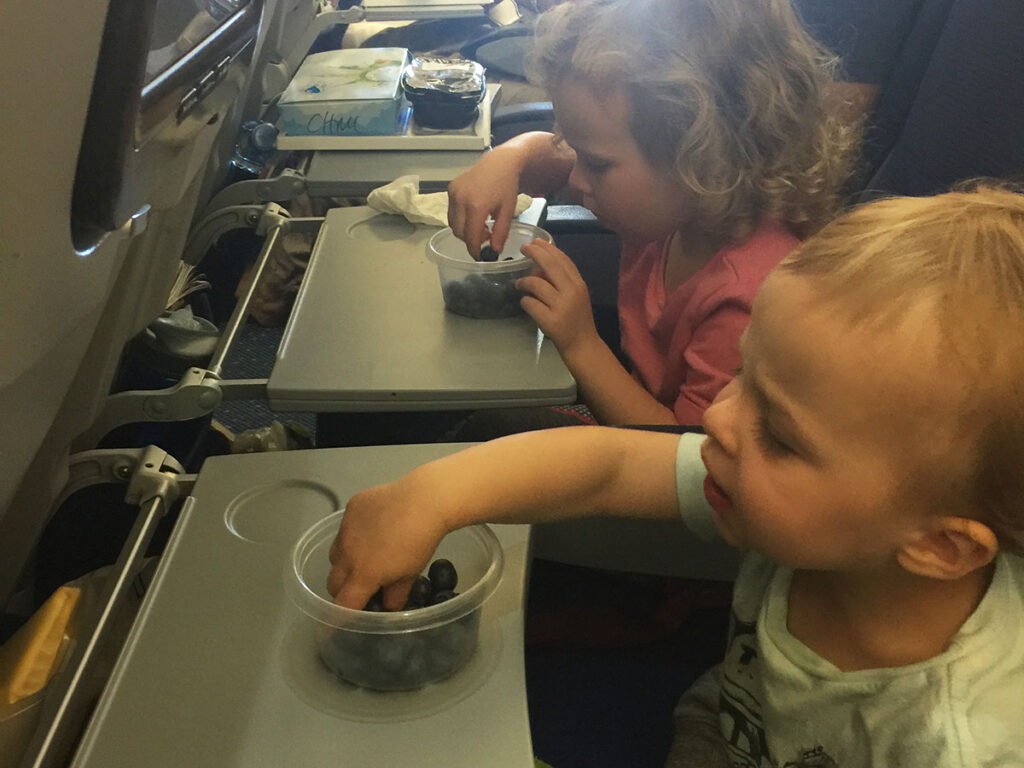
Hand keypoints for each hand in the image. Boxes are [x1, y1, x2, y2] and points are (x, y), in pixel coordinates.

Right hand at [326, 480, 447, 610]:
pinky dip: (353, 535)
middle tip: (361, 586)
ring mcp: (346, 528)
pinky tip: (374, 527)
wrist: (424, 500)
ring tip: (367, 554)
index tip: (330, 630)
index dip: (336, 620)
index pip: (343, 605)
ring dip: (345, 561)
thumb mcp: (411, 572)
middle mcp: (347, 553)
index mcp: (364, 574)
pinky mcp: (351, 508)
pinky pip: (345, 528)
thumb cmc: (421, 541)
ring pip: (335, 553)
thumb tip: (387, 605)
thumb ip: (395, 594)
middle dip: (343, 589)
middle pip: (333, 582)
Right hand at [447, 147, 522, 258]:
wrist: (499, 162)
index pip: (470, 236)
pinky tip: (474, 214)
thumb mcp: (507, 210)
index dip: (474, 249)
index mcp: (476, 206)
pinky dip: (460, 218)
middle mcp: (461, 199)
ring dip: (464, 230)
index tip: (479, 256)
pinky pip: (451, 211)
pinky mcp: (451, 188)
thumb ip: (500, 232)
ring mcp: (453, 193)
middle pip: (459, 232)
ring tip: (480, 225)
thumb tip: (495, 250)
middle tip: (485, 237)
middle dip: (470, 240)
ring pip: (453, 223)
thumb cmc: (506, 185)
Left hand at [516, 239, 600, 357]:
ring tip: (519, 284)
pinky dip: (524, 301)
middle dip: (535, 253)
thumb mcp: (575, 296)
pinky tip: (525, 302)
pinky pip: (530, 304)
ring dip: (524, 282)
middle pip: (550, 265)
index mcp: (579, 284)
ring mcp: (561, 307)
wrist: (583, 345)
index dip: (548, 248)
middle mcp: (572, 292)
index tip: (536, 241)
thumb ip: (561, 281)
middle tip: (523, 249)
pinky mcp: (550, 320)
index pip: (563, 260)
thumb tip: (538, 267)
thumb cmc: (577, 319)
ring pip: (536, 284)